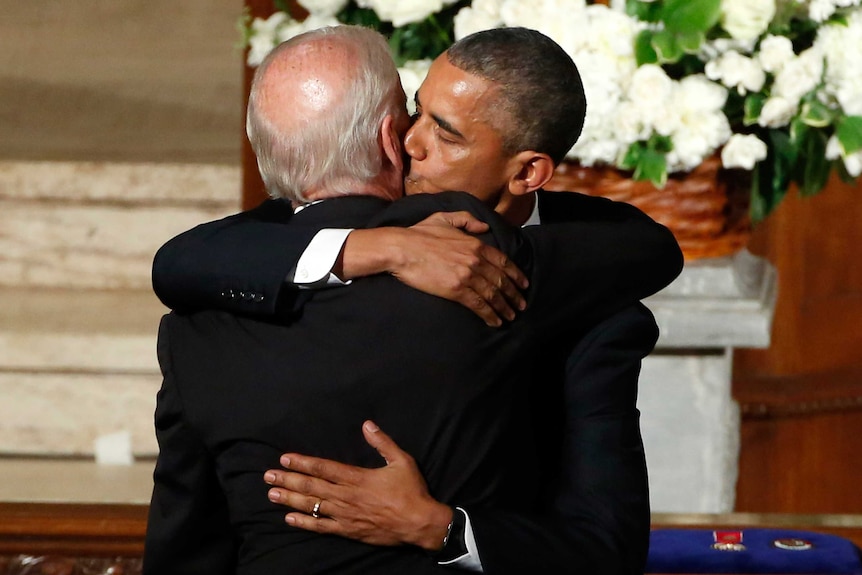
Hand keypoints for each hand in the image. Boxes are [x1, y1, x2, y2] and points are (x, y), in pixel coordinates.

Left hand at [264, 421, 452, 550]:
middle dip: (288, 480)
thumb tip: (367, 424)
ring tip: (272, 495)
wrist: (420, 524)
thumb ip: (383, 443)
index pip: (324, 468)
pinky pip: (322, 527)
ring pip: (313, 506)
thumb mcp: (402, 461)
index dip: (302, 463)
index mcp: (358, 478)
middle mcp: (347, 496)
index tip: (285, 459)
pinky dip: (305, 522)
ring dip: (291, 500)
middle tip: (268, 477)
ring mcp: (346, 515)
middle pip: (312, 487)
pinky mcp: (349, 531)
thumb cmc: (412, 491)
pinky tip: (289, 518)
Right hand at [343, 211, 527, 326]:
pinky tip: (495, 321)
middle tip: (521, 304)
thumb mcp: (444, 218)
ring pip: (493, 294)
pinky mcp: (456, 290)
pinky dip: (490, 314)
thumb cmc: (418, 233)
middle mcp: (475, 260)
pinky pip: (479, 304)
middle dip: (514, 294)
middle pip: (501, 280)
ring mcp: (467, 275)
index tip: (523, 284)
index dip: (516, 274)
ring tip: (511, 315)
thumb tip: (484, 226)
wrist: (401, 249)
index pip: (503, 261)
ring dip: (505, 307)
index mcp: (475, 243)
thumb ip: (467, 220)